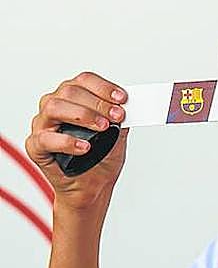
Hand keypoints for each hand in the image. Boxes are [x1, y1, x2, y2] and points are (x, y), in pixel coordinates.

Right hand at [26, 72, 128, 209]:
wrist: (93, 187)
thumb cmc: (101, 158)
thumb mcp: (118, 135)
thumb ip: (120, 119)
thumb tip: (131, 107)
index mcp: (74, 99)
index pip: (84, 81)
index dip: (104, 87)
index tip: (122, 99)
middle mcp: (55, 107)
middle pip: (69, 91)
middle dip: (98, 102)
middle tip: (117, 116)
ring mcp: (43, 125)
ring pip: (54, 107)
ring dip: (82, 115)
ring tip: (102, 127)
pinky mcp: (36, 146)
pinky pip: (45, 138)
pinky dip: (67, 141)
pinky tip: (85, 146)